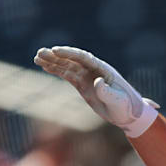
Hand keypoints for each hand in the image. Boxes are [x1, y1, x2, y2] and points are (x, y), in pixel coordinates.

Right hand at [34, 46, 158, 137]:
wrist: (128, 114)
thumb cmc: (127, 106)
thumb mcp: (118, 100)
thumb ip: (107, 91)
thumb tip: (97, 82)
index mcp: (104, 69)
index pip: (84, 57)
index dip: (69, 53)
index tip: (55, 51)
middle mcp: (94, 70)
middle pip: (73, 59)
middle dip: (57, 56)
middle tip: (40, 52)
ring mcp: (88, 77)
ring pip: (68, 66)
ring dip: (53, 62)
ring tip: (37, 57)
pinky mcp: (83, 85)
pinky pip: (67, 75)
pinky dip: (56, 70)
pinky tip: (44, 66)